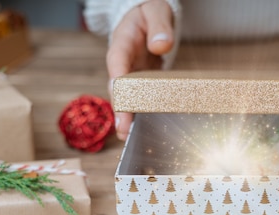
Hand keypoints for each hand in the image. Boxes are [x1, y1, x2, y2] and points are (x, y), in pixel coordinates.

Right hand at [107, 0, 173, 139]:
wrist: (146, 17)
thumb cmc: (150, 13)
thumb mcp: (155, 11)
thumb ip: (158, 26)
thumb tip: (161, 47)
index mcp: (121, 44)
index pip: (116, 65)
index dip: (117, 85)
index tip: (120, 102)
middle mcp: (122, 63)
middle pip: (118, 89)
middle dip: (120, 110)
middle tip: (124, 131)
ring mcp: (129, 75)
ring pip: (126, 98)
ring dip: (128, 118)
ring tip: (129, 137)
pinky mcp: (140, 83)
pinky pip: (139, 100)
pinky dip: (141, 114)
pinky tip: (146, 130)